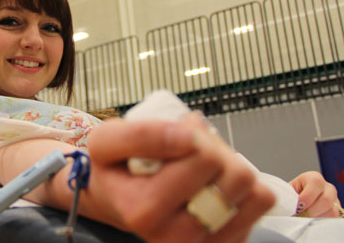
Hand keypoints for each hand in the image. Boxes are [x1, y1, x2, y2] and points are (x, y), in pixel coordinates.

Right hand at [84, 116, 274, 242]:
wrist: (118, 200)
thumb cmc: (117, 170)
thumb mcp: (106, 141)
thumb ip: (140, 134)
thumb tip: (189, 138)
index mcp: (144, 211)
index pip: (204, 159)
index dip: (194, 135)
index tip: (175, 137)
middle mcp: (175, 238)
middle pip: (236, 174)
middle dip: (216, 151)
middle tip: (190, 151)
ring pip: (253, 190)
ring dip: (231, 168)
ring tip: (202, 168)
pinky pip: (261, 204)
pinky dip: (243, 186)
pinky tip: (213, 185)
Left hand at [290, 171, 340, 216]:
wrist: (296, 201)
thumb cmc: (291, 195)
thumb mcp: (287, 191)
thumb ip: (286, 195)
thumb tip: (283, 202)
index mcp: (314, 178)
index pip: (316, 184)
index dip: (306, 197)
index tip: (297, 206)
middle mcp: (327, 187)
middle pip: (326, 200)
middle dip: (310, 210)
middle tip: (299, 215)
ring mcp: (334, 200)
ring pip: (331, 211)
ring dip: (315, 217)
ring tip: (302, 217)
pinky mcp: (336, 211)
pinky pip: (332, 218)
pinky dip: (319, 221)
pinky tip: (309, 219)